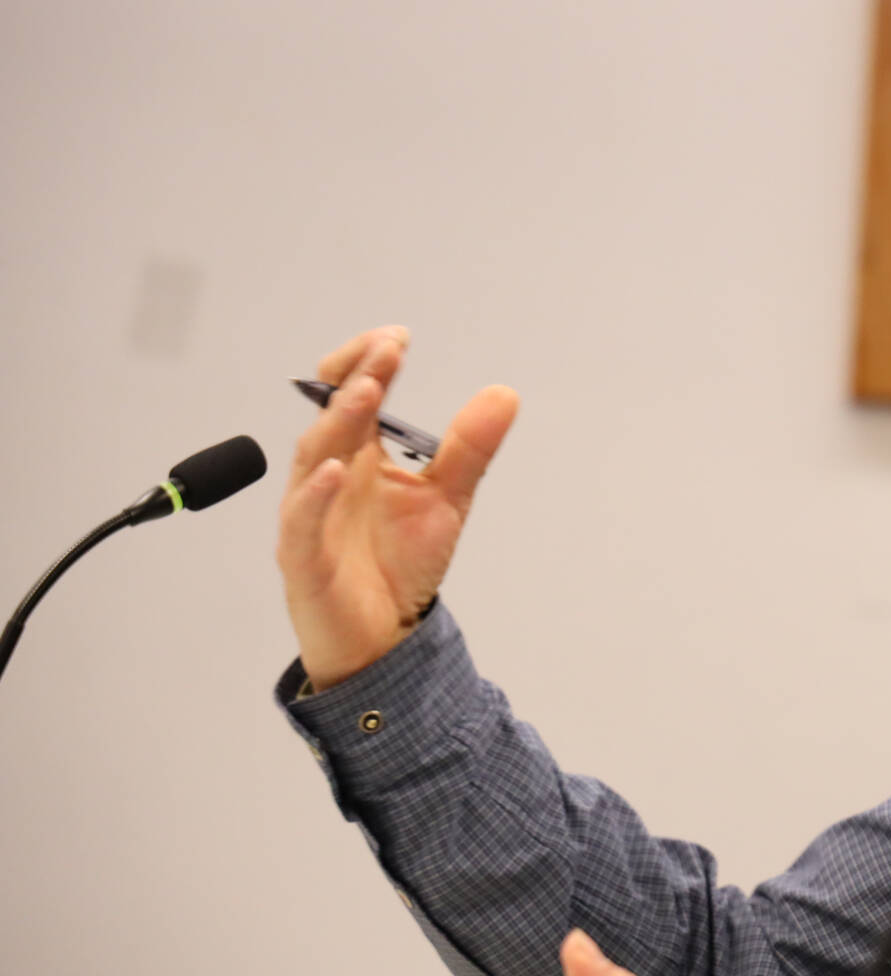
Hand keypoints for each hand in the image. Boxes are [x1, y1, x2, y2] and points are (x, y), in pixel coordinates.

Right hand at [276, 326, 518, 689]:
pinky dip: (315, 495)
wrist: (384, 638)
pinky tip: (337, 471)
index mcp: (359, 458)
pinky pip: (301, 521)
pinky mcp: (305, 559)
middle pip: (333, 418)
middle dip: (357, 378)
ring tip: (366, 389)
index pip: (352, 397)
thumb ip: (469, 448)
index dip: (368, 364)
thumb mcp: (448, 498)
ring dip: (339, 422)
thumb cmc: (402, 564)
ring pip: (314, 459)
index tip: (397, 338)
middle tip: (386, 348)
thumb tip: (504, 393)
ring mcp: (312, 516)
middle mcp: (329, 479)